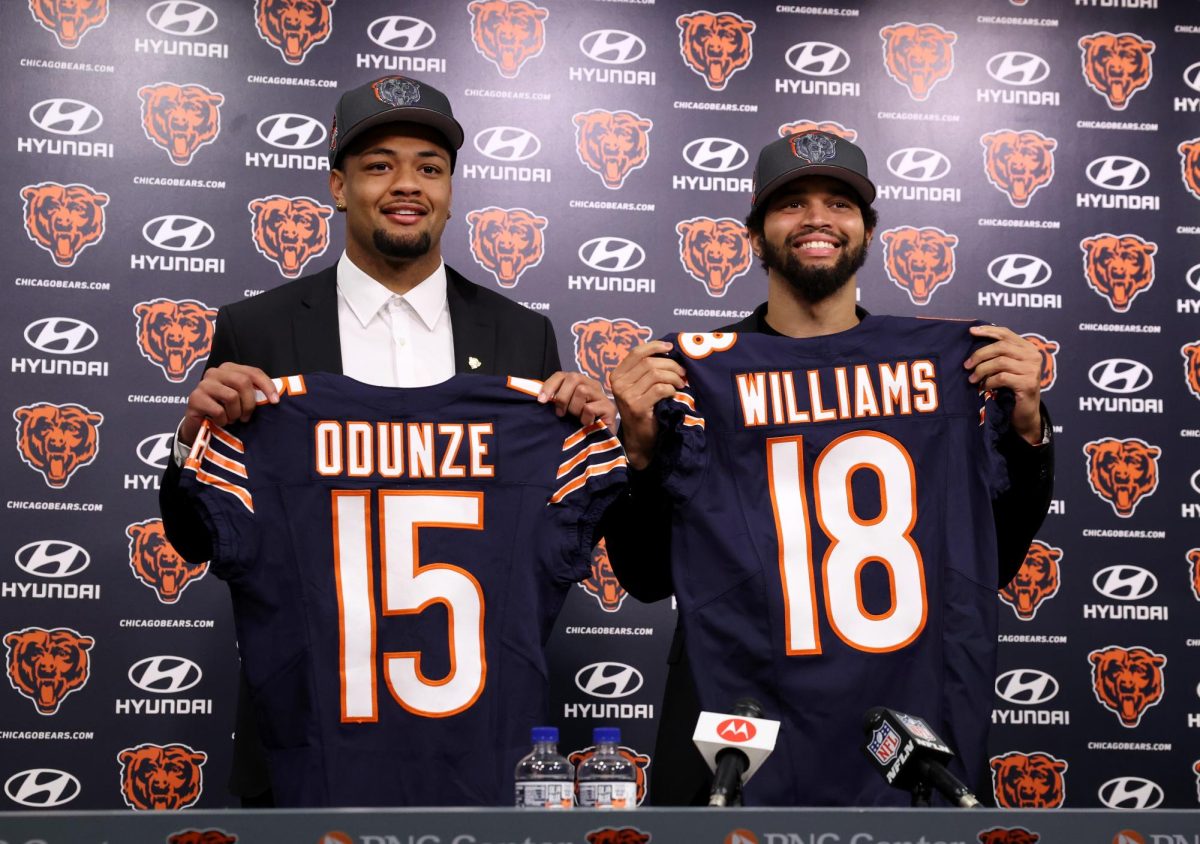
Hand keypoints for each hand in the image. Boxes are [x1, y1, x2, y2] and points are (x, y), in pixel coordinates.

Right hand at [178, 363, 277, 445]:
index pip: (253, 372)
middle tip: (246, 417)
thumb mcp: (241, 400)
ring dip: (234, 414)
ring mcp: (203, 384)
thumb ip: (253, 392)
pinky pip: (218, 410)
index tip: (275, 401)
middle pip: (243, 382)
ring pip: (232, 396)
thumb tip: (274, 397)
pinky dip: (223, 420)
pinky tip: (219, 422)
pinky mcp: (195, 398)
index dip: (267, 386)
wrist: (199, 425)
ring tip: (230, 419)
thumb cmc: (225, 411)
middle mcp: (215, 372)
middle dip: (249, 403)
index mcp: (229, 368)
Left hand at [538, 371, 615, 431]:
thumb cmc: (578, 426)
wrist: (598, 444)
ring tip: (577, 419)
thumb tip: (540, 397)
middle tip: (561, 413)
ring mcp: (602, 396)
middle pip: (573, 377)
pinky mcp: (609, 408)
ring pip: (582, 390)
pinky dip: (584, 418)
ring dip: (574, 408)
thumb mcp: (564, 410)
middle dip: (562, 397)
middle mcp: (592, 385)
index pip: (562, 375)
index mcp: (580, 383)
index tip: (541, 401)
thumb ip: (556, 400)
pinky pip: (589, 408)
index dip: (549, 386)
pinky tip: (587, 425)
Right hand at [608, 340, 685, 469]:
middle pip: (649, 362)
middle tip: (682, 373)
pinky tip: (674, 394)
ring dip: (674, 378)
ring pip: (656, 374)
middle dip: (671, 365)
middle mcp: (618, 383)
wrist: (640, 438)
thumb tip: (667, 351)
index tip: (670, 348)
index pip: (636, 352)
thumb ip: (646, 370)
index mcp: (617, 375)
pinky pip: (660, 389)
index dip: (655, 346)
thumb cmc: (644, 409)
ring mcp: (626, 395)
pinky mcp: (637, 406)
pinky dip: (671, 389)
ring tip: (681, 384)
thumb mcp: (639, 387)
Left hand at [966, 325, 1042, 444]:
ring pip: (1000, 362)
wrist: (1025, 413)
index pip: (1006, 334)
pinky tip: (984, 387)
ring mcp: (1032, 370)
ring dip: (982, 370)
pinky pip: (1001, 377)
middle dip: (980, 354)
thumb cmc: (1012, 388)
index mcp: (1028, 348)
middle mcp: (1033, 356)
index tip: (971, 331)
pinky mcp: (1028, 383)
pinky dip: (989, 382)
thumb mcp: (1007, 367)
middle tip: (967, 365)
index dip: (988, 331)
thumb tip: (974, 339)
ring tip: (973, 379)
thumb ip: (998, 354)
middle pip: (1001, 347)